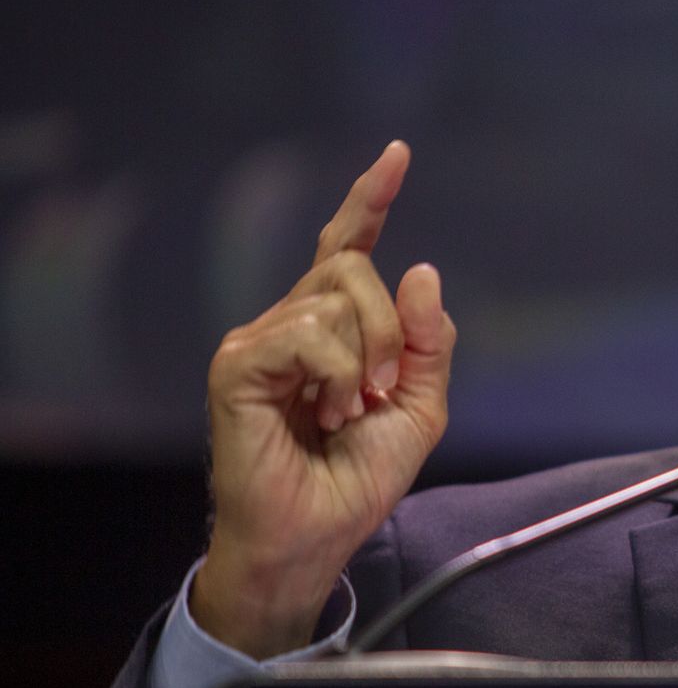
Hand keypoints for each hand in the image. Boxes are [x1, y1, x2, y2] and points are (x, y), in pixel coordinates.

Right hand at [194, 141, 455, 657]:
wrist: (319, 534)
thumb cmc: (358, 478)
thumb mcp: (421, 408)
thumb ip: (430, 342)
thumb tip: (421, 269)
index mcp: (333, 327)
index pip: (347, 247)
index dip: (370, 198)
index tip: (397, 153)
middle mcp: (291, 322)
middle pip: (355, 269)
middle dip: (392, 331)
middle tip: (382, 394)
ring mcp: (260, 340)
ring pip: (336, 300)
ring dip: (366, 362)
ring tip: (344, 413)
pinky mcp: (237, 364)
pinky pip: (308, 333)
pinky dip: (335, 373)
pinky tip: (321, 411)